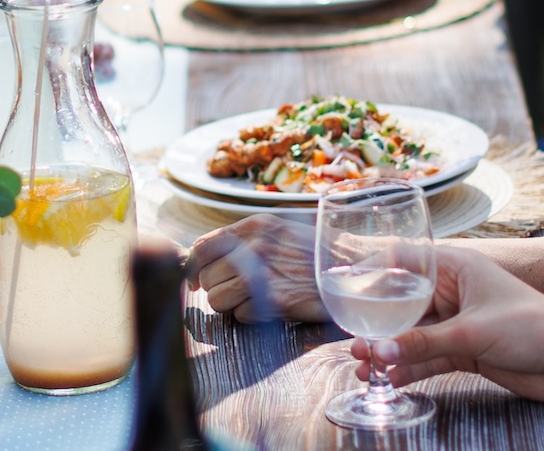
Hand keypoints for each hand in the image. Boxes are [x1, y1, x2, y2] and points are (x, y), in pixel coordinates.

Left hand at [185, 214, 322, 321]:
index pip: (201, 247)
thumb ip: (241, 240)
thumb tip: (200, 256)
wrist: (349, 268)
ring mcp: (263, 274)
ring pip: (217, 300)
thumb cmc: (311, 251)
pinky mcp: (275, 300)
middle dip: (216, 288)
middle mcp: (254, 248)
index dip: (193, 267)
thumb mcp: (276, 231)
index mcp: (252, 227)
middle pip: (206, 277)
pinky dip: (252, 315)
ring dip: (231, 304)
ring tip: (251, 299)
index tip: (196, 280)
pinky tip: (271, 305)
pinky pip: (241, 315)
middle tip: (236, 290)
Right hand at [346, 249, 543, 406]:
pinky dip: (410, 366)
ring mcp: (460, 321)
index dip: (374, 270)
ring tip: (365, 366)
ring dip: (390, 349)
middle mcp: (455, 291)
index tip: (345, 286)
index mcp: (458, 267)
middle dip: (378, 323)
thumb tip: (379, 351)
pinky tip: (390, 378)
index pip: (405, 260)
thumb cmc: (533, 327)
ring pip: (414, 333)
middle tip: (354, 342)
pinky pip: (428, 355)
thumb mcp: (471, 333)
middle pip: (404, 302)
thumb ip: (422, 343)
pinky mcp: (467, 349)